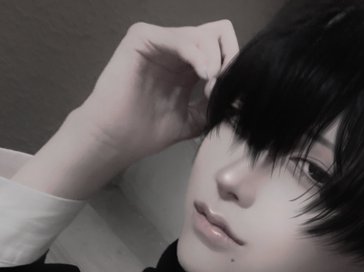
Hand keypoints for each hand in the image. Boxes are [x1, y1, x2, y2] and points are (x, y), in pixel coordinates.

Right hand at [75, 20, 239, 164]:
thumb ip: (215, 105)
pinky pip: (182, 37)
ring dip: (216, 61)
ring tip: (210, 88)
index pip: (223, 48)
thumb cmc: (147, 132)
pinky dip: (199, 56)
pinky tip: (204, 76)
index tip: (234, 96)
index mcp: (188, 65)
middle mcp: (176, 48)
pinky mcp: (143, 37)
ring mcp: (160, 40)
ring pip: (204, 34)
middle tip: (223, 89)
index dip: (235, 67)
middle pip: (218, 34)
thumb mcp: (193, 120)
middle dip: (229, 60)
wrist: (117, 139)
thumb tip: (241, 98)